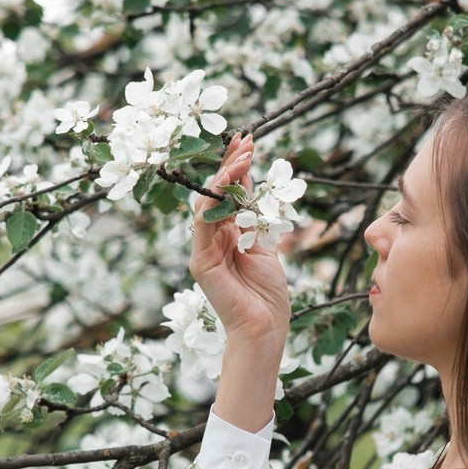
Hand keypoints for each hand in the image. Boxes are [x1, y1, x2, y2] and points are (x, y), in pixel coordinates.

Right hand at [190, 133, 290, 347]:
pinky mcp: (200, 261)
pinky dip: (213, 201)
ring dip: (224, 176)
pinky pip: (202, 224)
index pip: (229, 194)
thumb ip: (255, 222)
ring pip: (207, 203)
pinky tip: (227, 181)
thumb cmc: (267, 295)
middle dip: (230, 163)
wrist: (264, 328)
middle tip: (245, 139)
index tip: (249, 141)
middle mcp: (212, 239)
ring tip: (242, 156)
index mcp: (228, 235)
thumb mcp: (265, 249)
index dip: (237, 167)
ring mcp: (203, 249)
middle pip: (215, 192)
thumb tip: (254, 190)